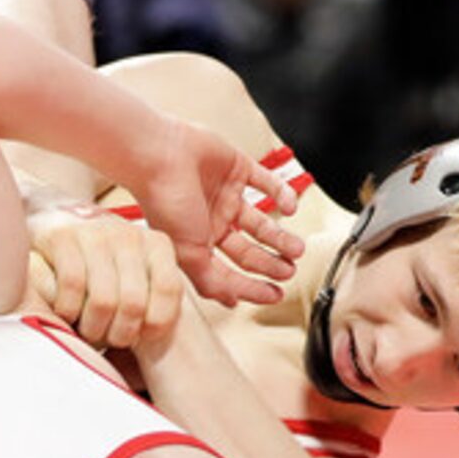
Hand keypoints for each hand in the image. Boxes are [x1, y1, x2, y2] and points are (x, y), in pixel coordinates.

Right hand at [22, 208, 192, 352]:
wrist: (55, 221)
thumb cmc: (102, 262)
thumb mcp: (138, 270)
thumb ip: (164, 290)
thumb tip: (230, 299)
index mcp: (157, 243)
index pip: (169, 289)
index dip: (156, 323)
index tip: (142, 337)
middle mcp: (129, 235)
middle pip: (134, 302)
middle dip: (120, 333)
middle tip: (111, 340)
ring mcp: (95, 234)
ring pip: (103, 299)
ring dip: (94, 327)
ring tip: (90, 331)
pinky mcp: (63, 238)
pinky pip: (72, 287)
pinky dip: (69, 311)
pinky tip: (68, 314)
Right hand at [115, 116, 304, 307]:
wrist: (160, 155)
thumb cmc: (164, 202)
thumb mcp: (187, 253)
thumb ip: (209, 280)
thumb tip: (231, 302)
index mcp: (197, 244)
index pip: (230, 272)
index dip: (253, 286)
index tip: (275, 294)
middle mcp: (212, 221)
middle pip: (249, 250)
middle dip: (271, 264)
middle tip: (290, 271)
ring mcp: (226, 195)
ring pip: (261, 221)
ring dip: (281, 236)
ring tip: (297, 248)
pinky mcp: (237, 168)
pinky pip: (267, 183)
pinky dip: (283, 196)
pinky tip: (291, 209)